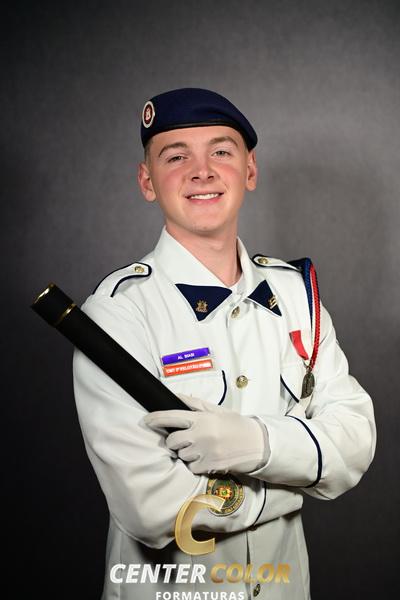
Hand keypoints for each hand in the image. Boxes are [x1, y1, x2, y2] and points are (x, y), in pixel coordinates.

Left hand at [143, 394, 268, 474]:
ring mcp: (205, 451)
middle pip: (173, 440)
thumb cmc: (236, 425)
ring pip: (181, 455)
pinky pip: (191, 467)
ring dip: (186, 453)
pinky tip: (205, 458)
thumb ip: (195, 404)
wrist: (257, 444)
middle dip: (174, 441)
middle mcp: (201, 434)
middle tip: (184, 439)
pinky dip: (195, 464)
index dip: (156, 418)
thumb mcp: (217, 411)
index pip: (172, 416)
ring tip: (201, 448)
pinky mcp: (210, 465)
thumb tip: (176, 396)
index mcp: (202, 418)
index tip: (146, 420)